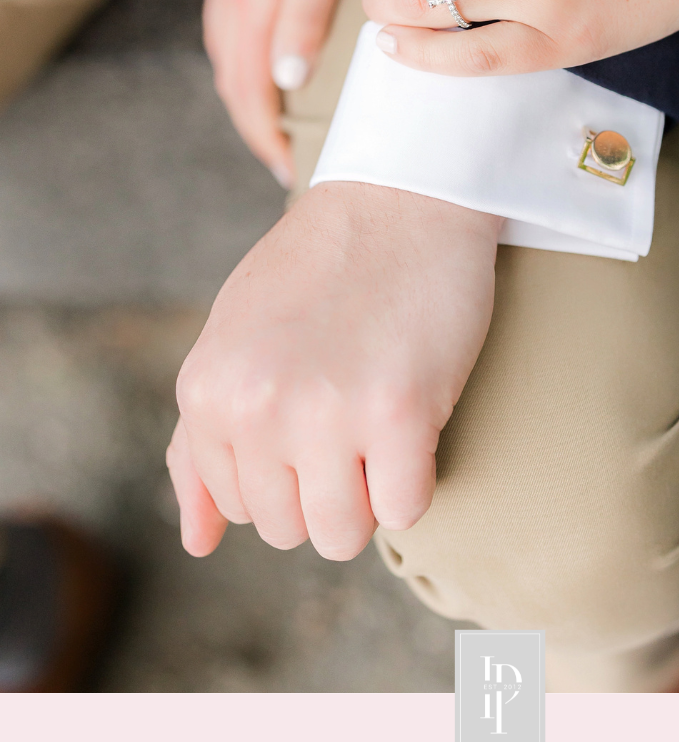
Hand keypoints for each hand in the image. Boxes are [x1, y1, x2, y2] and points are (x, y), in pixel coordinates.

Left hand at [167, 182, 500, 558]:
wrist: (401, 198)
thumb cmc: (321, 273)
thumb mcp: (234, 344)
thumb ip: (202, 441)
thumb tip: (197, 543)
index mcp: (208, 392)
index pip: (239, 506)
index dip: (287, 472)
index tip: (314, 414)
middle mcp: (256, 408)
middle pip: (289, 531)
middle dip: (326, 490)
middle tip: (351, 415)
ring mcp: (327, 414)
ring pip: (343, 536)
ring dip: (370, 497)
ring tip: (380, 428)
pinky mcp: (400, 413)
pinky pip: (405, 511)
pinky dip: (416, 483)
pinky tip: (415, 424)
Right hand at [204, 0, 383, 185]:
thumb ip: (304, 12)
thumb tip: (286, 82)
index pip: (249, 88)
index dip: (268, 135)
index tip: (293, 173)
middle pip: (232, 78)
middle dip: (256, 126)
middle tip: (287, 165)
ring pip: (229, 51)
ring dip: (247, 94)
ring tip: (275, 125)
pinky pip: (233, 21)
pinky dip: (244, 56)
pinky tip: (266, 57)